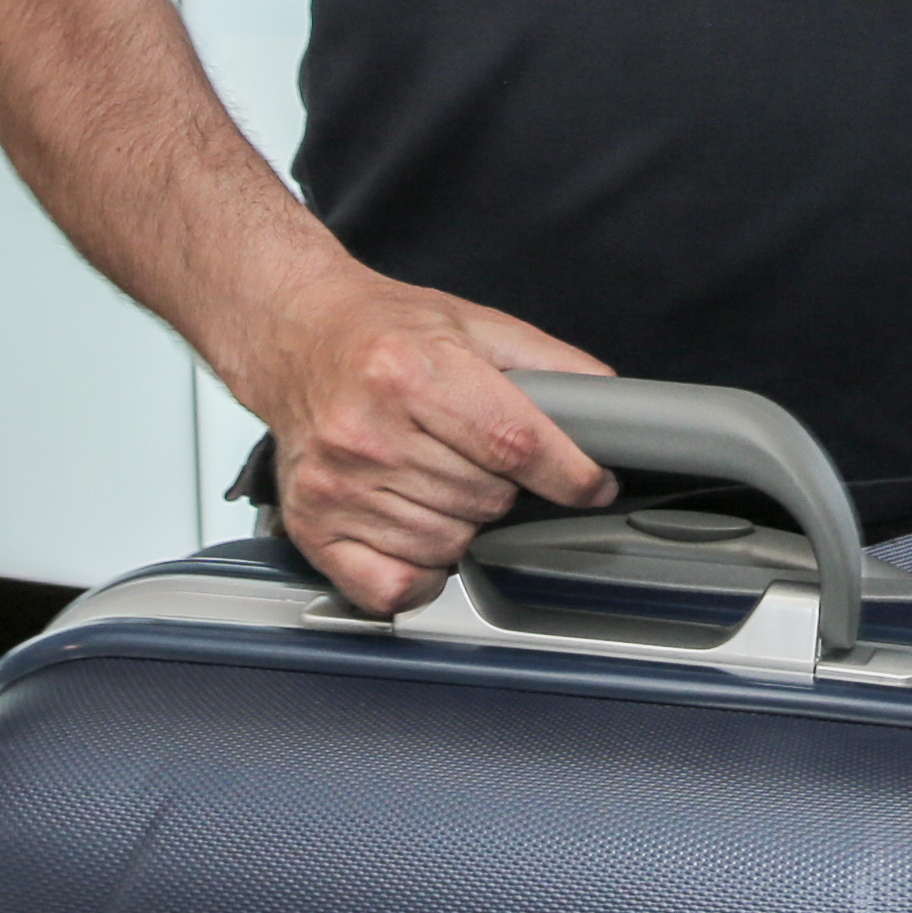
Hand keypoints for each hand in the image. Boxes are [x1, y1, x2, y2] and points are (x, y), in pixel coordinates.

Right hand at [240, 268, 615, 612]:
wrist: (300, 337)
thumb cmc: (385, 333)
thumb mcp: (476, 324)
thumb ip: (551, 364)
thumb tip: (611, 407)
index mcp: (411, 371)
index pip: (515, 443)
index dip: (570, 472)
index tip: (591, 483)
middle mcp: (367, 430)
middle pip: (487, 499)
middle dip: (505, 487)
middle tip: (477, 455)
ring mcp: (336, 485)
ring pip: (450, 545)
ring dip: (463, 523)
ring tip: (436, 476)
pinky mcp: (313, 527)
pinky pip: (396, 587)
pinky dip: (421, 570)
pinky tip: (415, 526)